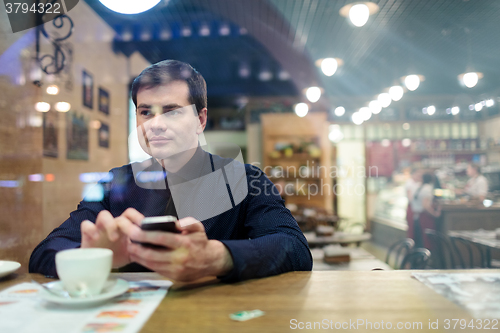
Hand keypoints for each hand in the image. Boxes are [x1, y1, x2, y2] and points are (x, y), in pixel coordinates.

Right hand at [81, 208, 143, 267]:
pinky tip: (95, 237)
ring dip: (110, 224)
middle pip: (120, 216)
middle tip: (131, 235)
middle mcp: (113, 225)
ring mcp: (100, 229)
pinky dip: (90, 228)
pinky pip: (86, 225)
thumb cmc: (116, 256)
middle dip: (127, 224)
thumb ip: (142, 248)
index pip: (131, 214)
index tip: (144, 225)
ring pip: (103, 215)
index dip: (138, 217)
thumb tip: (157, 248)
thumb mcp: (131, 253)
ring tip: (114, 237)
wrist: (97, 266)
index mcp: (124, 228)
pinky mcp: (87, 235)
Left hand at [118, 217, 233, 280]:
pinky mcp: (173, 277)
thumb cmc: (201, 243)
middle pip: (152, 254)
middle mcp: (179, 258)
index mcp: (184, 244)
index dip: (145, 235)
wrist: (210, 261)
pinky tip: (139, 256)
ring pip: (151, 264)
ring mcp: (176, 269)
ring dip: (138, 256)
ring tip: (130, 247)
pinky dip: (145, 263)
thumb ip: (188, 222)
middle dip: (137, 247)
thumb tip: (175, 223)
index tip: (134, 231)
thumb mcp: (198, 228)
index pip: (161, 239)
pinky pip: (155, 269)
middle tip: (127, 240)